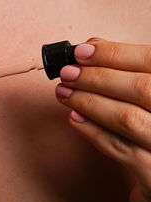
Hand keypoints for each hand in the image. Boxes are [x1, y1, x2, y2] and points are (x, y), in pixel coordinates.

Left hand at [54, 38, 150, 201]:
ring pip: (128, 118)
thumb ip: (130, 72)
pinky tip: (74, 118)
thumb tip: (92, 47)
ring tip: (64, 92)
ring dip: (89, 102)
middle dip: (97, 78)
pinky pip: (121, 150)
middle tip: (67, 73)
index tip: (81, 51)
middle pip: (142, 88)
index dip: (115, 54)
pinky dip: (93, 131)